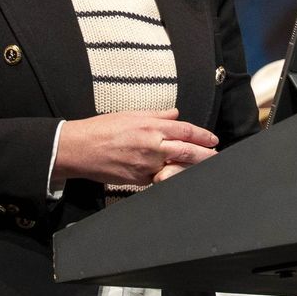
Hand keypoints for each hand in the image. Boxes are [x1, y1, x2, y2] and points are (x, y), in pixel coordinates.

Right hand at [53, 109, 217, 187]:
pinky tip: (180, 177)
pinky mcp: (137, 181)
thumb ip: (157, 116)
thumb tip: (175, 115)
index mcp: (150, 128)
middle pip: (187, 151)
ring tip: (205, 168)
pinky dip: (171, 177)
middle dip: (205, 155)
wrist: (78, 149)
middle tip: (218, 157)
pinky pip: (159, 179)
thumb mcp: (131, 115)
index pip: (185, 131)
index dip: (202, 136)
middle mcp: (151, 147)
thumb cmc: (101, 129)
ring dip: (192, 168)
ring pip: (176, 168)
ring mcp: (145, 166)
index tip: (213, 140)